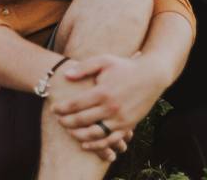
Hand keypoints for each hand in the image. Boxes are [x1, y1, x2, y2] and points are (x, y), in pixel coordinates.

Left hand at [52, 54, 168, 154]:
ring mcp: (120, 118)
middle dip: (66, 121)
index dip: (61, 108)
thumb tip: (66, 76)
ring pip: (94, 134)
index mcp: (103, 91)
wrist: (152, 75)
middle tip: (58, 119)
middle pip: (81, 120)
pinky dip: (96, 145)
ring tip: (69, 130)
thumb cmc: (126, 66)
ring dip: (78, 135)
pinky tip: (85, 144)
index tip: (53, 108)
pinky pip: (110, 140)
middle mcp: (110, 107)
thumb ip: (84, 67)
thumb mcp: (105, 61)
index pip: (75, 104)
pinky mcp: (128, 126)